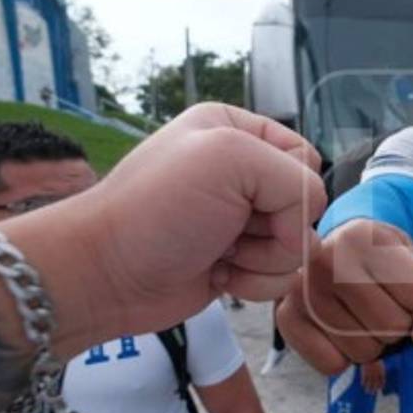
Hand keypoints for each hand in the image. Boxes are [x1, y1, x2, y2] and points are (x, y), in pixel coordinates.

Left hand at [0, 103, 324, 356]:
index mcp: (236, 130)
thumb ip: (294, 180)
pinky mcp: (238, 262)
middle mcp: (240, 172)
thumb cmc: (156, 210)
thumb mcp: (230, 160)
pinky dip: (255, 283)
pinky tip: (219, 276)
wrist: (106, 275)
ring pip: (297, 245)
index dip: (291, 187)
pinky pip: (280, 275)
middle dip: (278, 228)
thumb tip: (304, 233)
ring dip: (265, 259)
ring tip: (222, 255)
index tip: (253, 201)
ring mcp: (240, 220)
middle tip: (232, 231)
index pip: (306, 157)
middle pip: (304, 205)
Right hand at [277, 219, 412, 373]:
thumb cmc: (393, 268)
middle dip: (398, 326)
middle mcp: (327, 258)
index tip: (404, 286)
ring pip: (363, 351)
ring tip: (362, 315)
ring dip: (373, 345)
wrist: (347, 253)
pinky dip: (346, 360)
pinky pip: (332, 365)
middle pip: (391, 328)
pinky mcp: (286, 316)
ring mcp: (301, 288)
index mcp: (367, 238)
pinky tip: (341, 333)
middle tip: (382, 303)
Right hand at [360, 359, 385, 393]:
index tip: (379, 388)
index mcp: (381, 371)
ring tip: (367, 392)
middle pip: (375, 383)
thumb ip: (380, 367)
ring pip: (369, 383)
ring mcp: (370, 374)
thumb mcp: (379, 361)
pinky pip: (364, 379)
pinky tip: (363, 386)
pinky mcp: (364, 372)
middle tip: (373, 393)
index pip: (382, 380)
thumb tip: (380, 371)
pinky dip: (363, 383)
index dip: (381, 385)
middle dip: (374, 389)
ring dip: (368, 388)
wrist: (369, 354)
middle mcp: (376, 374)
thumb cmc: (375, 356)